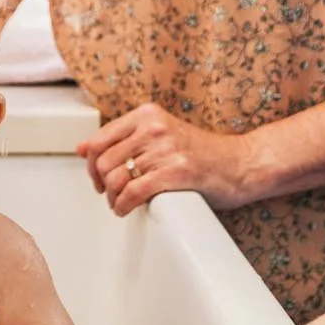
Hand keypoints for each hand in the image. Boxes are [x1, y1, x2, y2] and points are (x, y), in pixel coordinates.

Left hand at [79, 104, 260, 215]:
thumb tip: (82, 148)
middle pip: (104, 162)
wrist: (242, 164)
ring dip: (113, 198)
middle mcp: (154, 127)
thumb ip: (124, 139)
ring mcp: (167, 149)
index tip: (98, 177)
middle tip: (110, 195)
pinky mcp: (177, 172)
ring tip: (121, 203)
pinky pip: (134, 192)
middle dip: (101, 184)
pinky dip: (123, 205)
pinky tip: (126, 209)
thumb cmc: (203, 153)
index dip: (92, 165)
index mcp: (148, 114)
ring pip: (116, 178)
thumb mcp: (161, 135)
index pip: (99, 140)